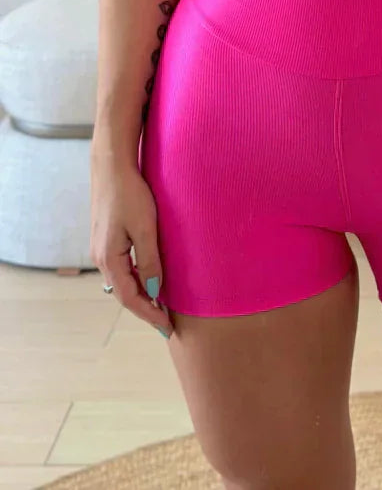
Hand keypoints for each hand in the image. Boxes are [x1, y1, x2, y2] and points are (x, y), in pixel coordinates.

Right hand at [90, 157, 173, 338]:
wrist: (112, 168)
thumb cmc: (130, 194)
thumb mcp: (145, 228)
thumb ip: (150, 260)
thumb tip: (155, 291)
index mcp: (109, 259)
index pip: (130, 298)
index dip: (149, 314)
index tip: (166, 327)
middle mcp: (101, 259)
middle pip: (124, 293)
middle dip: (145, 310)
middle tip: (165, 323)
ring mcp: (101, 249)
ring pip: (122, 281)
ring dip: (140, 295)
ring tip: (160, 306)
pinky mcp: (106, 240)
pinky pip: (121, 268)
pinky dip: (135, 279)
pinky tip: (148, 279)